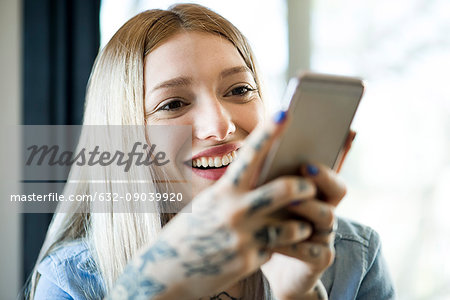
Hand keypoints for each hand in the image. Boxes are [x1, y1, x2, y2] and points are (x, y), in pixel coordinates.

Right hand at [107, 111, 316, 298]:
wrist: (166, 273)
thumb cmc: (189, 233)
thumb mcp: (208, 206)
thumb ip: (235, 194)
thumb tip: (264, 179)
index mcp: (222, 192)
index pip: (249, 155)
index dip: (268, 132)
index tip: (285, 112)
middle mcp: (235, 211)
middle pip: (284, 190)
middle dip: (304, 186)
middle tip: (311, 187)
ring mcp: (243, 238)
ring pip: (291, 226)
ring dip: (301, 225)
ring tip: (301, 225)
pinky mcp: (249, 261)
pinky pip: (275, 250)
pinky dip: (275, 249)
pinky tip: (264, 249)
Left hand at [262, 163, 346, 299]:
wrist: (269, 271)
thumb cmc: (264, 229)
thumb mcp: (263, 205)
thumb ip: (265, 186)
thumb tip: (254, 160)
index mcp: (312, 195)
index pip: (325, 173)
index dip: (320, 162)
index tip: (304, 153)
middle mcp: (323, 212)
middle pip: (337, 190)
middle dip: (323, 177)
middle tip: (305, 168)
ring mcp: (323, 236)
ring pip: (327, 216)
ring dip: (309, 206)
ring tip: (290, 201)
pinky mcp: (319, 259)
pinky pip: (311, 249)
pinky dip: (292, 243)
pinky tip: (272, 240)